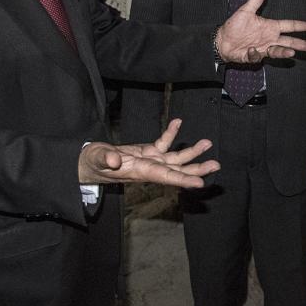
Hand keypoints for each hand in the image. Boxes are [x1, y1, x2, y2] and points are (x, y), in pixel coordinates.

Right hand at [78, 119, 219, 188]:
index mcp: (141, 172)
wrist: (89, 163)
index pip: (166, 177)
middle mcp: (150, 168)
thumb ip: (105, 159)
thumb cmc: (92, 164)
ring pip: (176, 158)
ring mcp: (150, 160)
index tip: (201, 182)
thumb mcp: (96, 160)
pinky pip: (163, 143)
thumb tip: (114, 160)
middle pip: (178, 170)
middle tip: (216, 165)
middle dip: (197, 168)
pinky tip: (178, 122)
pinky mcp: (147, 152)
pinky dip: (171, 133)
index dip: (184, 180)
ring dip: (192, 152)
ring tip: (207, 143)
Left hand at [217, 0, 305, 63]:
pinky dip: (255, 54)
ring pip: (279, 51)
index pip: (290, 26)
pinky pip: (258, 56)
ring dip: (286, 52)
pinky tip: (251, 49)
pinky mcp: (255, 56)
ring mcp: (263, 48)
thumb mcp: (245, 11)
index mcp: (271, 27)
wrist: (222, 40)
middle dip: (303, 45)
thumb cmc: (234, 26)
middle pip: (291, 41)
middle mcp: (270, 38)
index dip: (303, 26)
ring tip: (292, 53)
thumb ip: (256, 0)